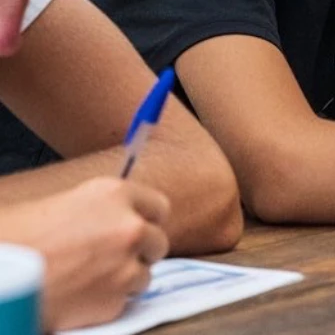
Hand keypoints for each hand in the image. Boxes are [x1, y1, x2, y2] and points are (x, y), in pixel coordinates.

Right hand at [0, 177, 169, 330]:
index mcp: (115, 194)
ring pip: (145, 274)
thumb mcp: (66, 203)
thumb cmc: (18, 236)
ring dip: (125, 278)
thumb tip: (122, 216)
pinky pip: (125, 300)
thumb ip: (103, 209)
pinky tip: (81, 294)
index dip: (146, 219)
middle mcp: (129, 227)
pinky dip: (108, 300)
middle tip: (111, 257)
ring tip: (89, 277)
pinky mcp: (115, 301)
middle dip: (139, 251)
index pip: (158, 206)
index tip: (138, 227)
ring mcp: (126, 266)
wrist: (1, 274)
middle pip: (158, 241)